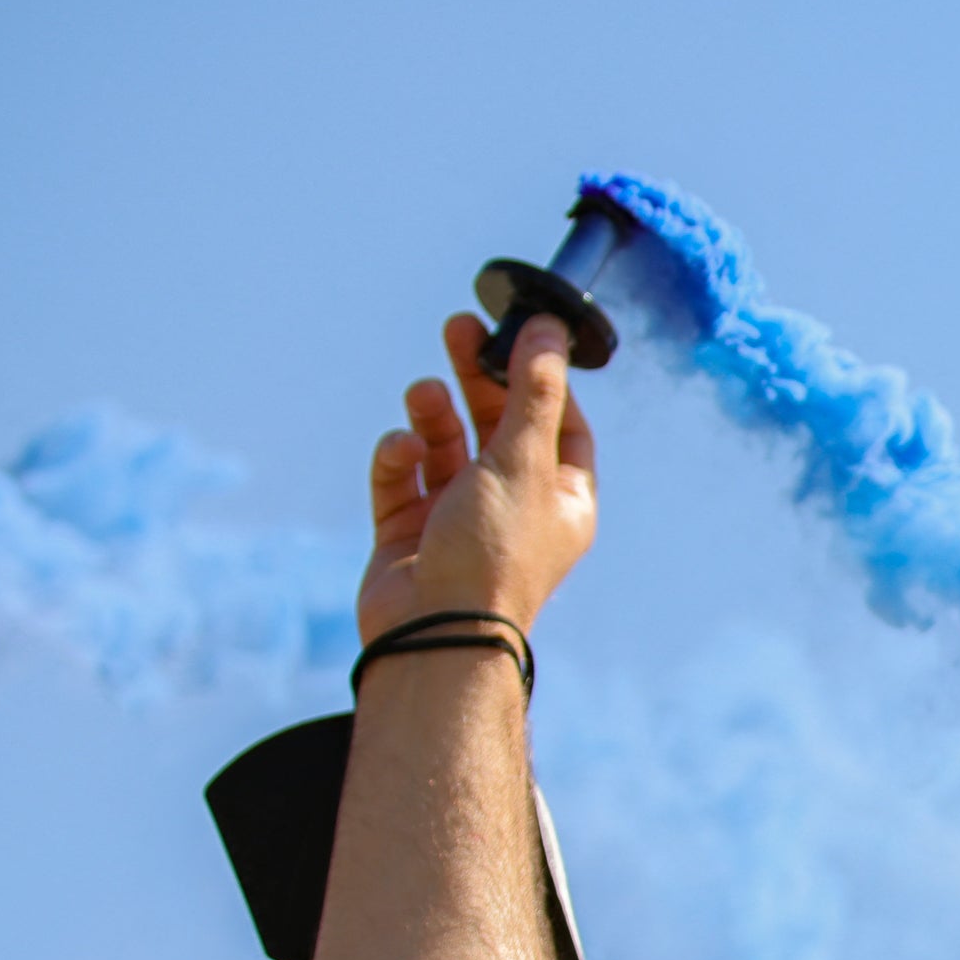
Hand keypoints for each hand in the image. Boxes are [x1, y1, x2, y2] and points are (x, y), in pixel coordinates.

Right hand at [358, 314, 601, 644]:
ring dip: (433, 414)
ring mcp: (457, 519)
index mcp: (560, 499)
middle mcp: (513, 507)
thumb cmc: (494, 550)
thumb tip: (551, 328)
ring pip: (444, 446)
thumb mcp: (524, 459)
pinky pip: (402, 478)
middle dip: (477, 376)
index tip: (518, 337)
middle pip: (497, 425)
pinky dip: (398, 457)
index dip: (540, 380)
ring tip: (424, 393)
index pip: (560, 426)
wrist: (434, 632)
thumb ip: (534, 391)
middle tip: (457, 326)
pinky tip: (400, 449)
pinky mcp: (408, 532)